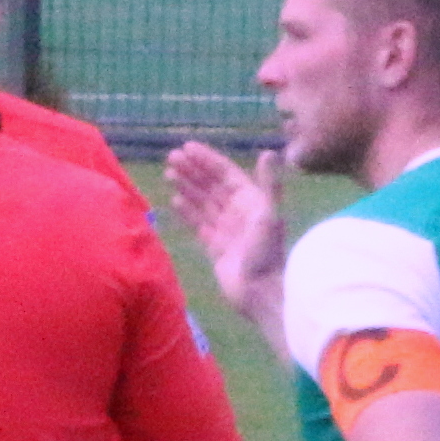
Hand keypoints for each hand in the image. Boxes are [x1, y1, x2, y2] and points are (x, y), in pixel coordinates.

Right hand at [164, 141, 286, 321]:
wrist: (260, 292)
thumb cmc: (266, 254)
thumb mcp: (270, 216)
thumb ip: (270, 184)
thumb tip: (269, 152)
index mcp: (252, 201)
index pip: (226, 174)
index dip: (208, 160)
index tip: (187, 148)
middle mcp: (239, 213)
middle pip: (212, 186)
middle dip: (193, 171)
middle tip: (171, 157)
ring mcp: (227, 230)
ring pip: (203, 203)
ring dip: (187, 187)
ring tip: (169, 174)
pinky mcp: (215, 248)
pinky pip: (198, 224)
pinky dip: (187, 212)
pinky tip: (174, 200)